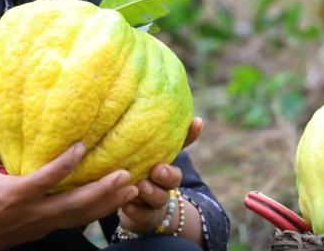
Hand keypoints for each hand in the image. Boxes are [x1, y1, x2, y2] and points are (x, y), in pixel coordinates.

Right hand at [0, 98, 138, 250]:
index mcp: (14, 194)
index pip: (47, 179)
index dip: (67, 163)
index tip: (84, 146)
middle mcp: (32, 212)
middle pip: (75, 205)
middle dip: (103, 191)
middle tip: (127, 174)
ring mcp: (39, 225)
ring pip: (79, 217)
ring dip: (106, 204)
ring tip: (132, 189)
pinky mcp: (41, 231)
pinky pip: (73, 223)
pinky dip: (94, 213)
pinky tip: (111, 203)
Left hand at [117, 117, 203, 234]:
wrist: (137, 212)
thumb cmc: (138, 175)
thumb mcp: (141, 154)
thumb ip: (147, 134)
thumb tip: (160, 106)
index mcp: (166, 163)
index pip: (182, 145)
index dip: (191, 133)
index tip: (196, 122)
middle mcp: (165, 182)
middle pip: (174, 178)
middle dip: (167, 173)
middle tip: (156, 168)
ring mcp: (155, 201)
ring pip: (158, 198)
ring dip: (151, 192)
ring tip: (140, 186)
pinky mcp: (143, 217)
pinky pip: (141, 214)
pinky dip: (134, 209)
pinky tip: (126, 203)